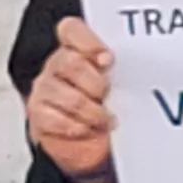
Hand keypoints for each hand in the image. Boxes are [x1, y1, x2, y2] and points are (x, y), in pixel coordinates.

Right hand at [25, 16, 119, 181]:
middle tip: (108, 96)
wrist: (95, 151)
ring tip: (105, 119)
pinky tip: (87, 130)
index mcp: (77, 51)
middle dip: (95, 83)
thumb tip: (144, 63)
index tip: (107, 59)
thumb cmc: (109, 112)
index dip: (87, 41)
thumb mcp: (120, 87)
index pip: (71, 30)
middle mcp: (57, 66)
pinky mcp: (38, 115)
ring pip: (65, 94)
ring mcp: (44, 90)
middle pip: (69, 62)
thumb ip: (122, 70)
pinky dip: (77, 127)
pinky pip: (56, 118)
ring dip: (91, 111)